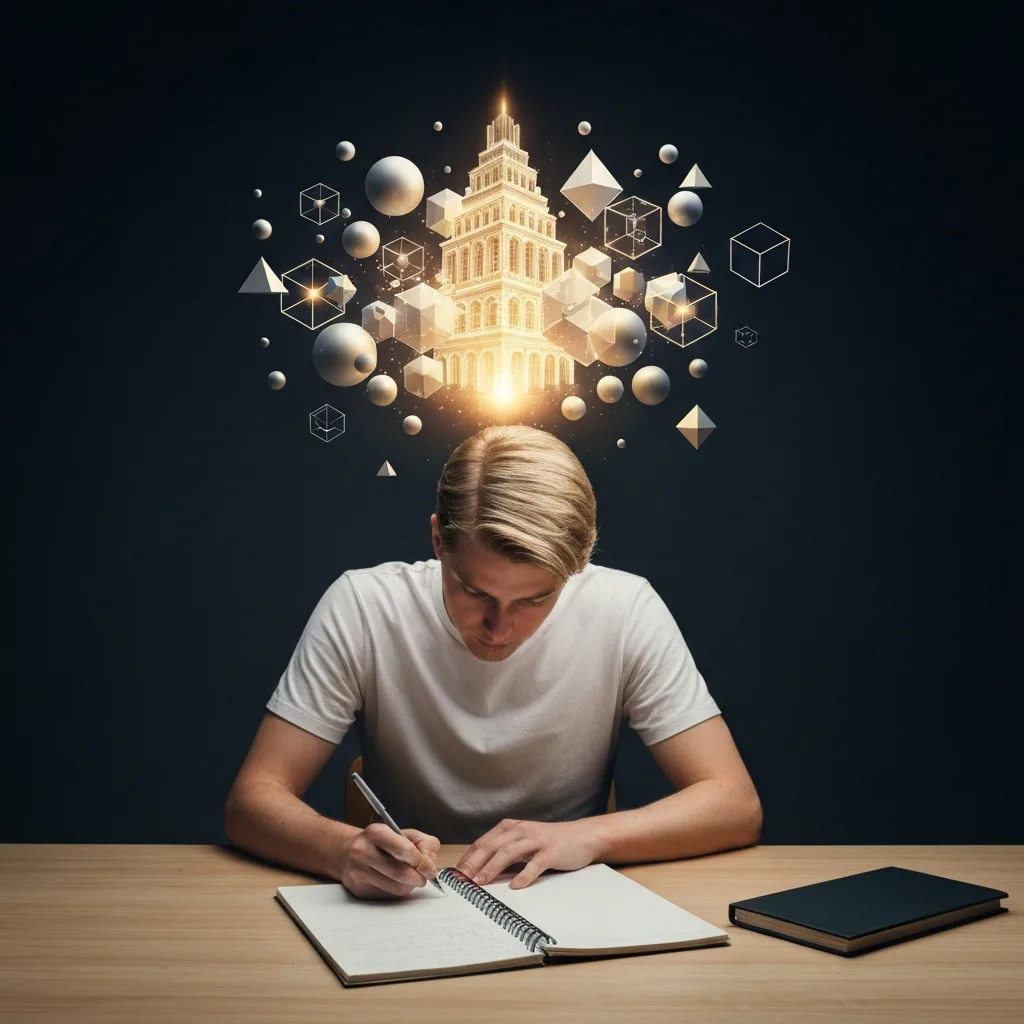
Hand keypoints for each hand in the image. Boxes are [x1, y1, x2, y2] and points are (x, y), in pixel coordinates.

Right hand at [338, 824, 439, 899]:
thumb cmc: (380, 842)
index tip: (429, 868)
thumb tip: (430, 863)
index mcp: (376, 832)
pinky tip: (394, 882)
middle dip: (418, 877)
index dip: (422, 861)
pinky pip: (387, 896)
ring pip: (396, 888)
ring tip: (409, 878)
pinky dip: (397, 892)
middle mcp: (363, 851)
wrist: (345, 852)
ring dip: (409, 886)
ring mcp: (358, 873)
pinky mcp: (359, 890)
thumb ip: (422, 843)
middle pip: (401, 873)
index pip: (404, 849)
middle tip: (425, 877)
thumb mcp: (402, 833)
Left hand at [455, 818, 600, 889]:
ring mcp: (535, 840)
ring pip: (508, 853)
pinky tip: (515, 887)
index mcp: (510, 828)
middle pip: (491, 847)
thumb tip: (479, 871)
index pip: (482, 843)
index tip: (455, 875)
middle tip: (461, 881)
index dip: (467, 858)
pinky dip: (524, 876)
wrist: (582, 836)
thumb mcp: (523, 842)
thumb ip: (505, 852)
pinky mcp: (551, 852)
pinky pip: (534, 864)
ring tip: (480, 883)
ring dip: (492, 869)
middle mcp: (520, 831)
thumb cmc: (549, 842)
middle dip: (473, 864)